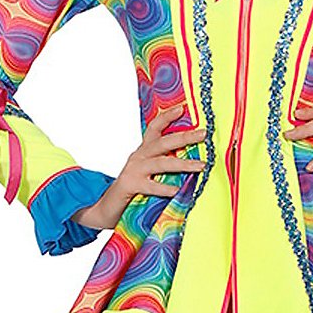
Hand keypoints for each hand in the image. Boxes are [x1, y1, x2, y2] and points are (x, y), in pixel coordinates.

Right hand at [73, 107, 208, 228]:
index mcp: (144, 150)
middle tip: (203, 134)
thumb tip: (192, 156)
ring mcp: (134, 170)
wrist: (108, 205)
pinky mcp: (131, 186)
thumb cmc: (135, 187)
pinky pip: (150, 186)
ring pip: (161, 163)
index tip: (183, 108)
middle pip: (163, 142)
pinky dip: (164, 188)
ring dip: (183, 163)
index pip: (155, 127)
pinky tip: (177, 190)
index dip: (167, 116)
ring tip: (201, 165)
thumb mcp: (149, 170)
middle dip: (185, 137)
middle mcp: (139, 157)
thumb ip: (164, 162)